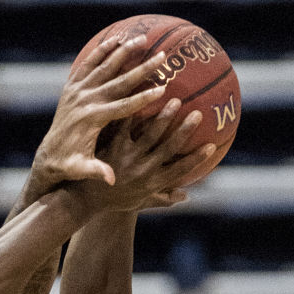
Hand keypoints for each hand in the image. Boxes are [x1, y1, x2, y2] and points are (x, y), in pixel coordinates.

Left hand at [25, 35, 167, 202]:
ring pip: (104, 66)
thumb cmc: (69, 165)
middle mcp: (86, 100)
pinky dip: (101, 51)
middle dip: (142, 68)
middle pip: (119, 81)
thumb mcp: (82, 170)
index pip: (123, 106)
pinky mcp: (72, 87)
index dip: (143, 98)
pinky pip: (88, 64)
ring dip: (124, 51)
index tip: (162, 89)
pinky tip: (116, 39)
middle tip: (162, 57)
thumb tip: (111, 179)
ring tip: (143, 39)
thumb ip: (96, 171)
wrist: (48, 156)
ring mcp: (78, 91)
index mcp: (93, 119)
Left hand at [92, 103, 216, 212]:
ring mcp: (123, 156)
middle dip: (182, 130)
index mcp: (149, 183)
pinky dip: (132, 107)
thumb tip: (185, 196)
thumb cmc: (112, 200)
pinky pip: (122, 123)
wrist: (81, 199)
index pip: (177, 171)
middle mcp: (138, 169)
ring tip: (170, 95)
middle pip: (164, 147)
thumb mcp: (137, 205)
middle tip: (197, 112)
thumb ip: (160, 199)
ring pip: (146, 134)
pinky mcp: (108, 144)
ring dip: (161, 115)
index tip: (211, 146)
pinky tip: (140, 89)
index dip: (195, 160)